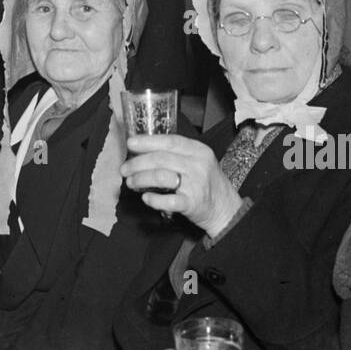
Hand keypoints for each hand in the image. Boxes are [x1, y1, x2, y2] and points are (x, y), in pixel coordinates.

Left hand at [121, 134, 242, 238]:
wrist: (225, 208)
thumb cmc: (207, 182)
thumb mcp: (198, 160)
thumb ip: (177, 154)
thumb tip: (143, 151)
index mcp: (198, 150)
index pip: (170, 141)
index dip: (147, 141)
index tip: (130, 144)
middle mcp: (198, 165)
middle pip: (160, 159)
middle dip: (137, 163)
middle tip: (125, 169)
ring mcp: (196, 185)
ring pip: (161, 177)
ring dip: (141, 179)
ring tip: (131, 182)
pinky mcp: (193, 204)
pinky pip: (168, 201)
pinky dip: (153, 200)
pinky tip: (146, 198)